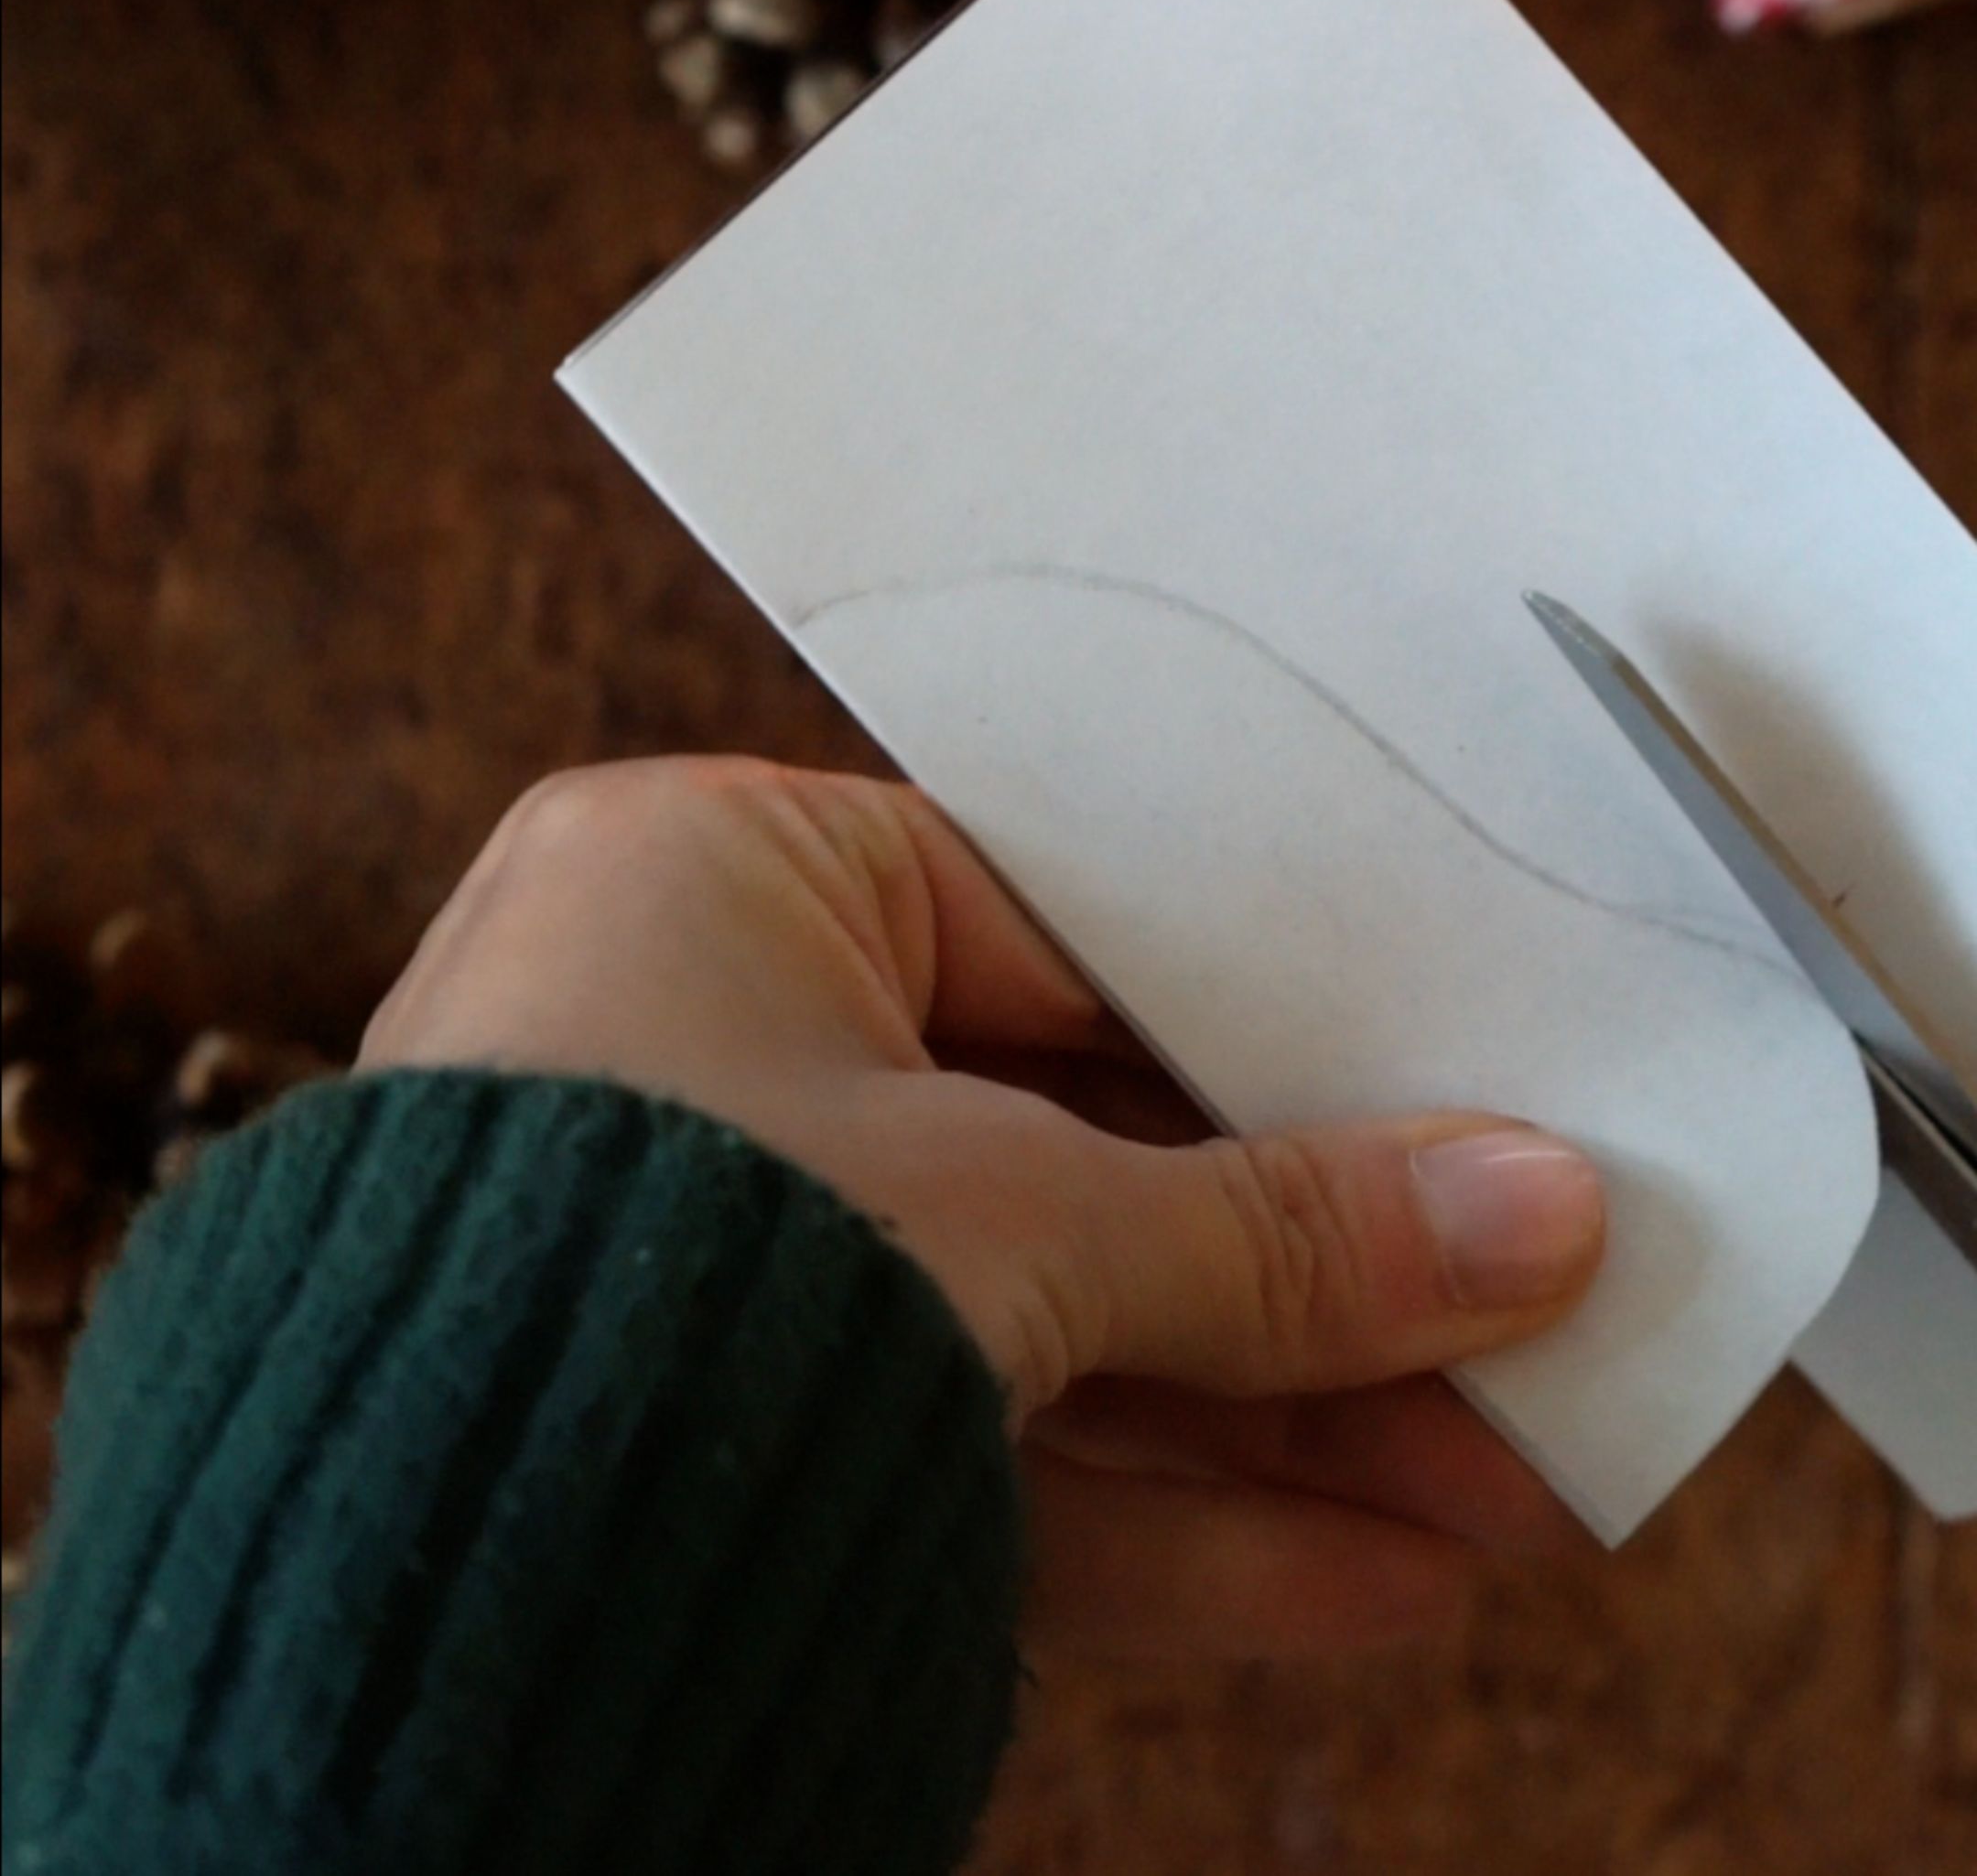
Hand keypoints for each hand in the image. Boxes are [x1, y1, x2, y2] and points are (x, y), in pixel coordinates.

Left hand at [361, 758, 1605, 1657]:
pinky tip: (1363, 1573)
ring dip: (1277, 1424)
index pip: (1063, 940)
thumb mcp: (1021, 1220)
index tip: (1447, 1117)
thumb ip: (1278, 1230)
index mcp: (716, 879)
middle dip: (1312, 1281)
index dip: (1274, 1040)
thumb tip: (1530, 1216)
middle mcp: (698, 1044)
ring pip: (1050, 1324)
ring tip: (1493, 1489)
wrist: (396, 1594)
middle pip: (1079, 1152)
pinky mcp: (719, 1433)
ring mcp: (711, 1250)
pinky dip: (1165, 1519)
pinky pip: (977, 1447)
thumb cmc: (657, 1275)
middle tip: (1517, 1338)